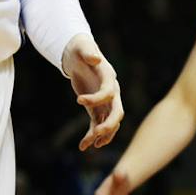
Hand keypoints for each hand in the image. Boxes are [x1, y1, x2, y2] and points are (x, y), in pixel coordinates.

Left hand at [63, 35, 122, 150]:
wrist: (79, 55)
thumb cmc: (81, 49)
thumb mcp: (82, 48)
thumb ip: (88, 52)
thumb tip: (95, 57)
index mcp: (109, 77)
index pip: (109, 92)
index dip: (96, 98)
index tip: (78, 100)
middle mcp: (111, 91)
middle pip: (117, 112)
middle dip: (109, 124)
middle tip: (97, 133)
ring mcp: (105, 101)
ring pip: (109, 122)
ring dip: (101, 134)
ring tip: (90, 145)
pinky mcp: (95, 107)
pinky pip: (97, 124)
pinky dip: (91, 135)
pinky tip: (84, 146)